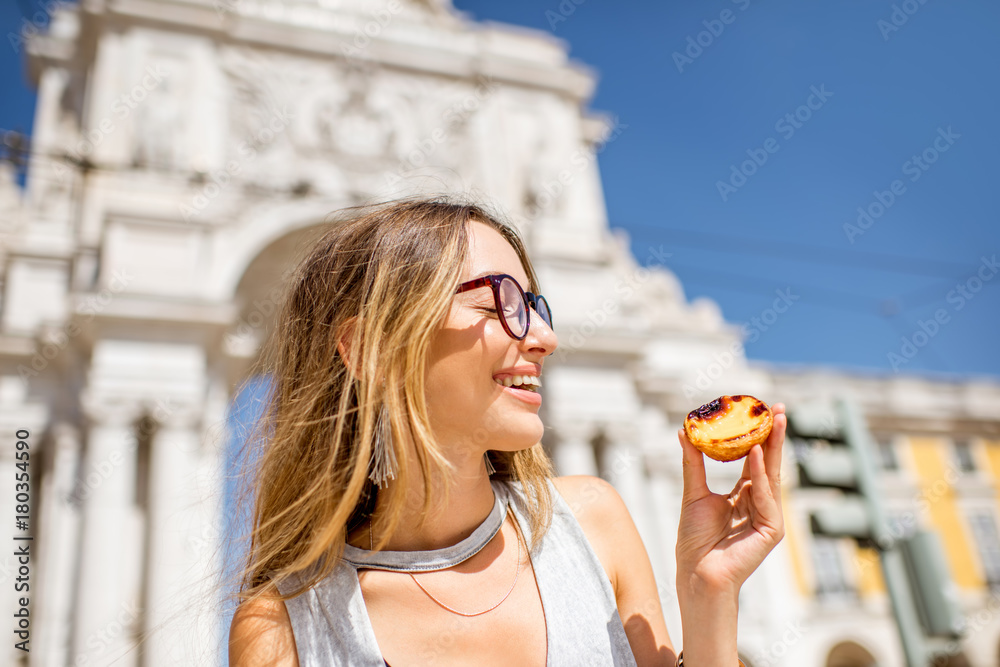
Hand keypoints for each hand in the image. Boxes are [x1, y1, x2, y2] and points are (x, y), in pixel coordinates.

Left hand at [675, 403, 785, 597]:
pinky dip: (760, 473)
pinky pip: (766, 496)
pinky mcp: (772, 530)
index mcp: (745, 494)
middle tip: (776, 407)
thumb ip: (693, 462)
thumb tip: (683, 431)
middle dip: (774, 435)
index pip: (754, 459)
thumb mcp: (693, 493)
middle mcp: (760, 502)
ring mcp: (769, 516)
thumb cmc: (695, 540)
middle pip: (768, 463)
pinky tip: (756, 453)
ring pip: (772, 475)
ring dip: (772, 446)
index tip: (759, 410)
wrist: (695, 572)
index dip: (758, 436)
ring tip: (771, 420)